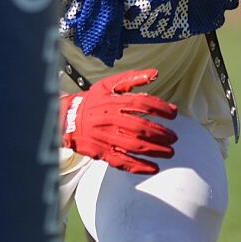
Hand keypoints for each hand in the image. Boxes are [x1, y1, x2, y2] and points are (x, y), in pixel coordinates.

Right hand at [61, 69, 177, 174]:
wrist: (66, 118)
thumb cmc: (92, 100)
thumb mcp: (110, 84)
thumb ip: (133, 78)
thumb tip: (155, 73)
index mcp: (114, 102)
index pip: (142, 104)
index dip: (161, 109)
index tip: (174, 114)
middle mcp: (111, 120)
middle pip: (141, 128)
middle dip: (161, 134)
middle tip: (174, 138)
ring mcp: (106, 138)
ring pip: (134, 146)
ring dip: (155, 150)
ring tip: (170, 152)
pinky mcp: (102, 152)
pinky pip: (122, 161)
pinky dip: (139, 166)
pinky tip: (153, 168)